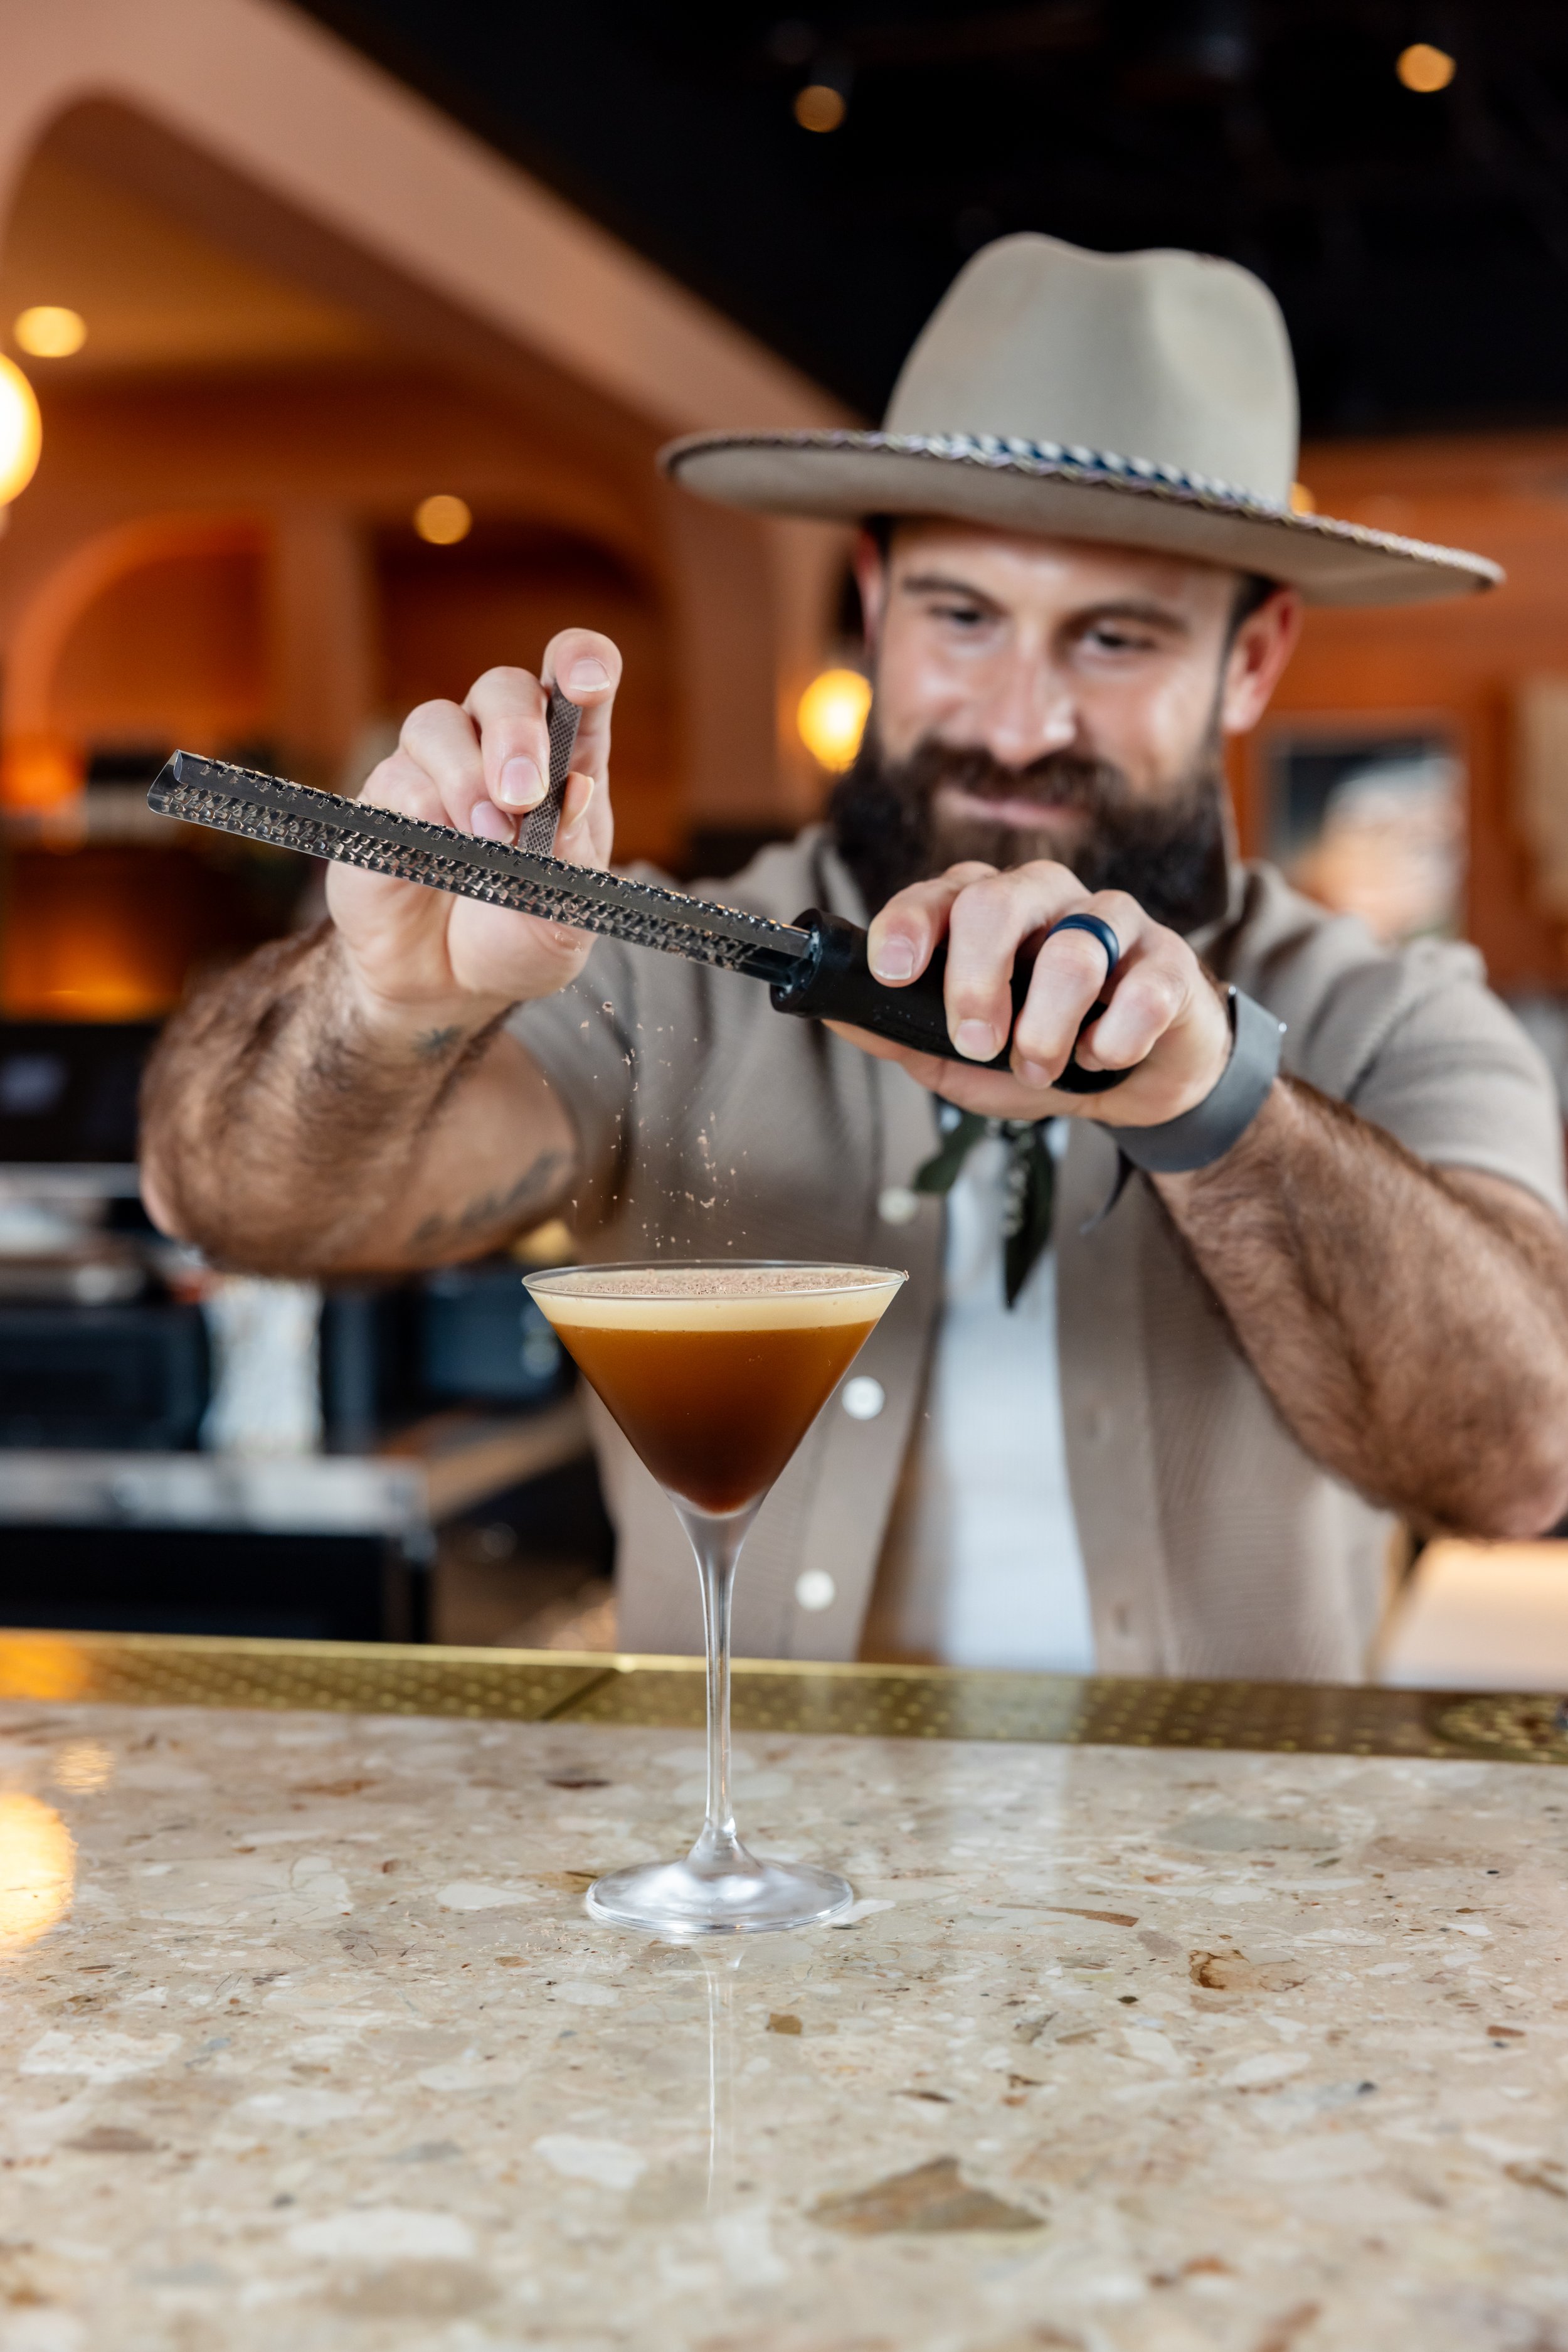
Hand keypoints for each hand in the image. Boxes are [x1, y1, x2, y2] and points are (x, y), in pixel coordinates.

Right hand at [324, 631, 619, 1032]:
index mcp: (565, 761)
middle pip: (503, 688)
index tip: (588, 681)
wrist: (453, 986)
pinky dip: (424, 811)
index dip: (583, 662)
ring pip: (438, 722)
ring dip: (467, 775)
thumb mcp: (566, 915)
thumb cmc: (521, 935)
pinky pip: (396, 778)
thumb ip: (572, 860)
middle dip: (516, 732)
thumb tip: (575, 792)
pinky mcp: (385, 802)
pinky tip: (445, 853)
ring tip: (490, 840)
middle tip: (524, 796)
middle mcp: (499, 749)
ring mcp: (437, 769)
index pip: (577, 680)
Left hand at [833, 859, 1231, 1125]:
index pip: (939, 894)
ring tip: (1040, 1068)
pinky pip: (1142, 989)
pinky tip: (1104, 1057)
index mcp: (987, 911)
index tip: (894, 975)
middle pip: (996, 903)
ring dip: (1046, 1028)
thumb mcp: (957, 1056)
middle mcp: (1046, 899)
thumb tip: (834, 1010)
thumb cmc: (1044, 1053)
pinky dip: (1115, 1039)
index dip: (909, 927)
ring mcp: (1111, 922)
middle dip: (975, 981)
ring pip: (1072, 950)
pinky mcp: (1169, 959)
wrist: (1137, 1083)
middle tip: (976, 1041)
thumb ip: (900, 1032)